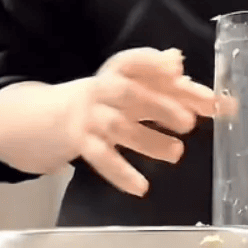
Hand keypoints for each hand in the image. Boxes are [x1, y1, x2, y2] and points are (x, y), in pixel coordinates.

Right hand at [63, 47, 217, 196]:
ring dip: (150, 141)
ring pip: (120, 128)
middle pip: (130, 94)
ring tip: (177, 153)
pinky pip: (102, 158)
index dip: (154, 64)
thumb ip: (166, 80)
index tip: (178, 70)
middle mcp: (103, 90)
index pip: (135, 62)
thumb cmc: (112, 97)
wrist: (57, 115)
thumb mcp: (137, 84)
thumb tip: (179, 60)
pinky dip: (121, 173)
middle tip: (190, 122)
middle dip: (161, 106)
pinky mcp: (83, 144)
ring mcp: (92, 117)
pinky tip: (141, 188)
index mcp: (119, 71)